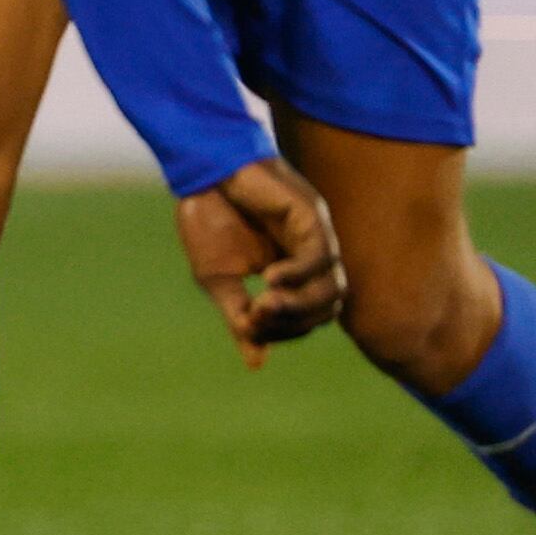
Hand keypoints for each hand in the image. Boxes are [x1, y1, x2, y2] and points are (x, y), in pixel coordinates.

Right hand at [173, 157, 344, 367]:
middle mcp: (313, 257)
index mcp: (294, 273)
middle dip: (294, 323)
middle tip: (256, 317)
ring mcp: (316, 236)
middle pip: (328, 309)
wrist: (200, 171)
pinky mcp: (311, 216)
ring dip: (301, 305)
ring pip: (335, 289)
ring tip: (264, 302)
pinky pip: (322, 257)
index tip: (247, 325)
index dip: (284, 331)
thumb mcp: (220, 280)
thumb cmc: (207, 219)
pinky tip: (270, 277)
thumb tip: (258, 363)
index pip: (308, 318)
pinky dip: (300, 275)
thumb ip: (241, 318)